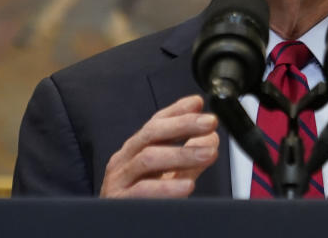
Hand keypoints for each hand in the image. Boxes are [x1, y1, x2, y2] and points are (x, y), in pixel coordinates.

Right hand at [100, 94, 218, 197]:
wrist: (116, 230)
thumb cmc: (140, 202)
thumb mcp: (167, 177)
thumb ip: (188, 158)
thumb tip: (211, 138)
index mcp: (135, 151)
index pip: (155, 123)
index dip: (177, 110)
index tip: (198, 103)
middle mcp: (124, 160)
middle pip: (151, 133)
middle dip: (183, 125)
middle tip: (210, 122)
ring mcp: (119, 180)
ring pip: (148, 158)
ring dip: (182, 154)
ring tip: (209, 154)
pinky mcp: (119, 202)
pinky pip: (143, 191)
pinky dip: (167, 188)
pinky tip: (187, 185)